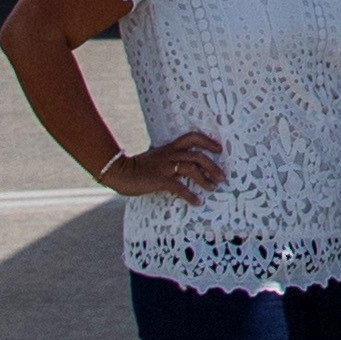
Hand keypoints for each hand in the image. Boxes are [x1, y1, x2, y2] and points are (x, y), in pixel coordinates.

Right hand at [101, 131, 223, 202]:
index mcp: (169, 148)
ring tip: (213, 187)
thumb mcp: (154, 157)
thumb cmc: (136, 167)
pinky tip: (197, 202)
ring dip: (205, 179)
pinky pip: (179, 187)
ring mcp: (165, 167)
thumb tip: (180, 166)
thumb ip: (167, 158)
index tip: (219, 148)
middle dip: (212, 165)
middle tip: (222, 176)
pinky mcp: (159, 180)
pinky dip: (190, 195)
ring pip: (191, 169)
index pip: (192, 137)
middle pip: (197, 155)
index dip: (207, 141)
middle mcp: (169, 155)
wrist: (118, 171)